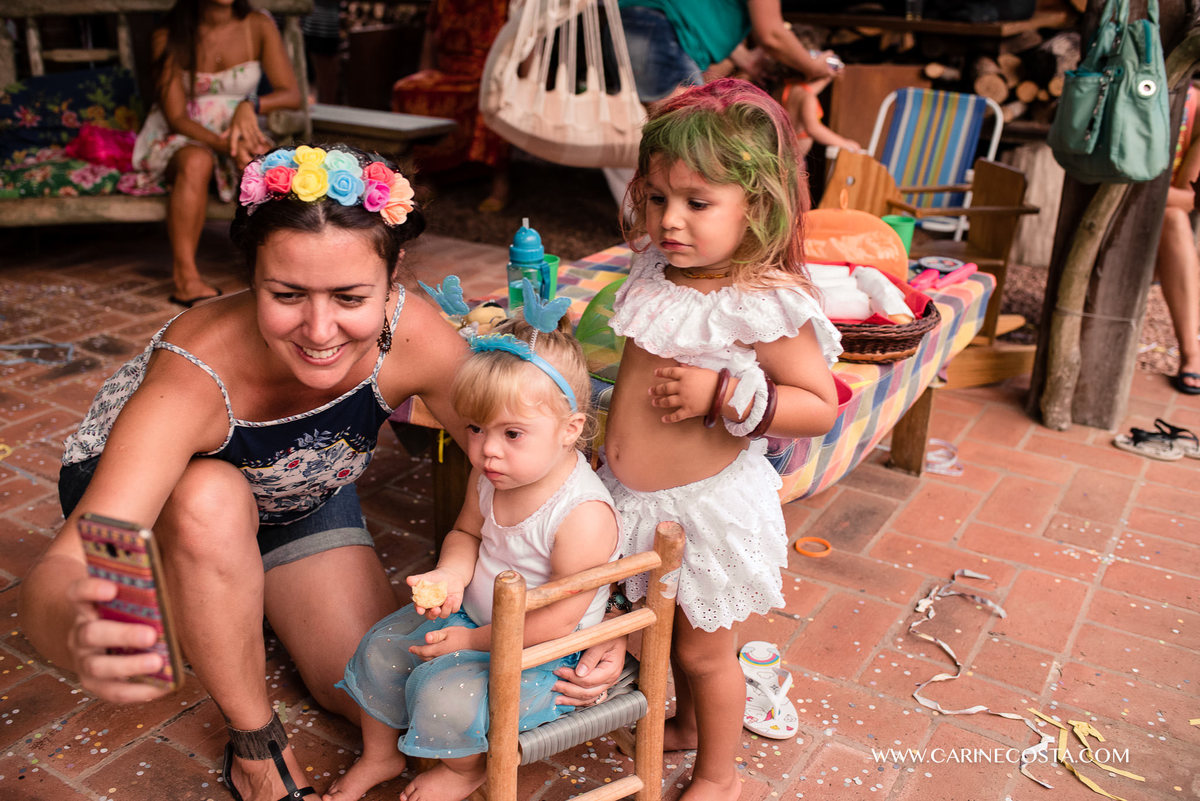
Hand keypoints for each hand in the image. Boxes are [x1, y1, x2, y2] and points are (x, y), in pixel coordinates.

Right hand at [66, 577, 170, 702]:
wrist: (102, 642)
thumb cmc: (126, 613)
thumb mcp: (128, 599)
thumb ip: (142, 591)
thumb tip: (177, 577)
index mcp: (85, 607)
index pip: (77, 593)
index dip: (91, 590)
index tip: (112, 588)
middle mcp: (80, 634)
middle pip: (91, 633)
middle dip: (122, 635)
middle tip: (151, 635)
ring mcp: (84, 661)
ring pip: (98, 666)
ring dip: (130, 666)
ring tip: (158, 662)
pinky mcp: (95, 684)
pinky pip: (113, 691)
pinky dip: (138, 691)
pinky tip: (162, 687)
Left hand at [228, 103, 270, 167]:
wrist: (244, 106)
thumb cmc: (237, 117)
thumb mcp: (231, 124)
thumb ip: (227, 132)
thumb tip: (220, 138)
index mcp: (234, 128)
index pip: (233, 139)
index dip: (233, 147)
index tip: (233, 154)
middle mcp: (241, 127)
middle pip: (245, 138)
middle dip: (249, 145)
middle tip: (253, 153)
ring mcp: (248, 125)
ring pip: (252, 135)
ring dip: (256, 143)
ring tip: (259, 150)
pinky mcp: (253, 123)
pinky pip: (257, 131)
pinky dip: (260, 136)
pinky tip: (263, 141)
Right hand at [406, 569, 464, 618]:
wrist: (450, 575)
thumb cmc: (436, 577)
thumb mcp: (427, 577)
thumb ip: (418, 580)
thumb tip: (408, 579)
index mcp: (424, 602)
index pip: (420, 608)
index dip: (419, 610)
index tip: (420, 610)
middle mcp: (433, 607)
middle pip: (431, 616)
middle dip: (433, 614)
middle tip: (435, 609)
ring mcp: (443, 607)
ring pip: (443, 614)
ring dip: (445, 609)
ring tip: (447, 599)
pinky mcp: (453, 606)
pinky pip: (454, 609)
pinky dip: (453, 605)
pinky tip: (453, 598)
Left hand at [409, 625, 473, 660]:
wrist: (474, 642)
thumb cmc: (461, 635)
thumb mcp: (447, 632)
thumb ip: (436, 635)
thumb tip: (425, 638)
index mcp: (438, 649)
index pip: (423, 651)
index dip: (416, 650)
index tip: (410, 648)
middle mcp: (440, 656)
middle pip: (425, 658)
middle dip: (419, 654)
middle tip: (414, 650)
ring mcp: (445, 659)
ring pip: (431, 661)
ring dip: (424, 657)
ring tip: (422, 653)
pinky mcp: (449, 660)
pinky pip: (436, 661)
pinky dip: (431, 659)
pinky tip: (432, 656)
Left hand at [552, 636, 626, 705]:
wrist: (616, 631)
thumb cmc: (609, 633)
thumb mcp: (600, 641)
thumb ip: (590, 657)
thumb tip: (579, 673)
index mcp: (611, 670)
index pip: (588, 680)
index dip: (571, 678)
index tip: (558, 671)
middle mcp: (610, 680)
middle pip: (587, 692)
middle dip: (568, 690)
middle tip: (553, 685)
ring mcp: (606, 683)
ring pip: (588, 698)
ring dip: (571, 699)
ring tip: (556, 698)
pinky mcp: (600, 683)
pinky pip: (589, 696)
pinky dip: (577, 699)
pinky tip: (567, 699)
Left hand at [649, 365, 722, 423]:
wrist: (724, 394)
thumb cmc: (715, 381)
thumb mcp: (702, 371)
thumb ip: (690, 369)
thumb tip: (681, 366)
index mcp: (686, 375)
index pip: (669, 372)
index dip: (661, 372)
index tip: (655, 373)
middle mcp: (682, 387)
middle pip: (665, 388)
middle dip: (656, 389)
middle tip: (651, 391)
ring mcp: (684, 399)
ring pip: (667, 401)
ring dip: (659, 402)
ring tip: (654, 402)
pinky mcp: (689, 410)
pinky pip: (676, 415)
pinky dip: (669, 418)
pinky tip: (663, 419)